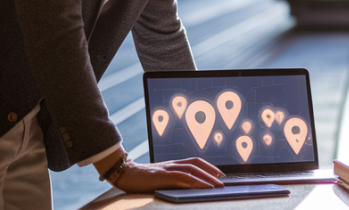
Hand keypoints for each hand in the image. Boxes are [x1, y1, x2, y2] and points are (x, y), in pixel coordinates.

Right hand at [98, 156, 224, 192]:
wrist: (124, 174)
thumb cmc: (141, 179)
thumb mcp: (159, 178)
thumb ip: (171, 180)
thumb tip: (186, 187)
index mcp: (172, 164)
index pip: (194, 162)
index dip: (208, 166)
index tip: (220, 173)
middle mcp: (172, 164)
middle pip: (197, 164)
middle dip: (212, 172)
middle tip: (224, 180)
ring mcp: (167, 169)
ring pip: (192, 170)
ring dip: (207, 177)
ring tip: (218, 186)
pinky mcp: (163, 176)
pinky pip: (183, 177)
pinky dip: (195, 181)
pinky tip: (202, 187)